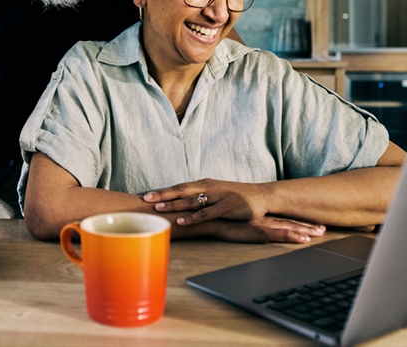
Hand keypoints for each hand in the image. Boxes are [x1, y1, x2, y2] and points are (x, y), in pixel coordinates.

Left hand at [143, 178, 269, 223]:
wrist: (260, 196)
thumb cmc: (235, 196)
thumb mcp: (215, 194)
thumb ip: (200, 197)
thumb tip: (181, 204)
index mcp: (203, 184)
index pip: (179, 187)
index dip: (162, 191)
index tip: (146, 195)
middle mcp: (208, 187)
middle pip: (180, 190)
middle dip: (162, 195)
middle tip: (145, 199)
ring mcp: (217, 197)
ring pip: (191, 200)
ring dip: (174, 205)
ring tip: (159, 209)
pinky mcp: (226, 207)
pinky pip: (206, 213)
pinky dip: (193, 217)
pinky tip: (182, 221)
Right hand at [208, 216, 326, 243]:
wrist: (210, 218)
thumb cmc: (220, 220)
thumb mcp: (236, 222)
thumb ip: (245, 224)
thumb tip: (248, 228)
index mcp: (260, 217)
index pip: (283, 219)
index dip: (298, 221)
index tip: (311, 223)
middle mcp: (264, 219)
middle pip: (290, 222)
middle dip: (308, 225)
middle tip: (323, 228)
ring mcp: (263, 225)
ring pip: (289, 227)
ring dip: (306, 230)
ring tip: (320, 233)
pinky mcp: (258, 231)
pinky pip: (280, 234)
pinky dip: (293, 236)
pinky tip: (304, 239)